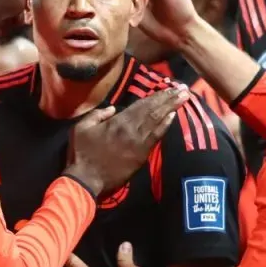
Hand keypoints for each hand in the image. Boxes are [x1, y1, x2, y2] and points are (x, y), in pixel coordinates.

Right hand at [65, 86, 188, 195]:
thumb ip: (97, 115)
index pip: (143, 105)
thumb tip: (113, 108)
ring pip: (158, 122)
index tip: (171, 87)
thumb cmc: (82, 153)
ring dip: (171, 109)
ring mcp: (139, 144)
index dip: (158, 95)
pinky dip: (165, 126)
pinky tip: (172, 117)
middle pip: (155, 111)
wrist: (88, 179)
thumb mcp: (81, 128)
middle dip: (170, 99)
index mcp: (118, 122)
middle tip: (184, 89)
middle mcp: (132, 130)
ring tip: (183, 98)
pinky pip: (156, 137)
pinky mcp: (142, 156)